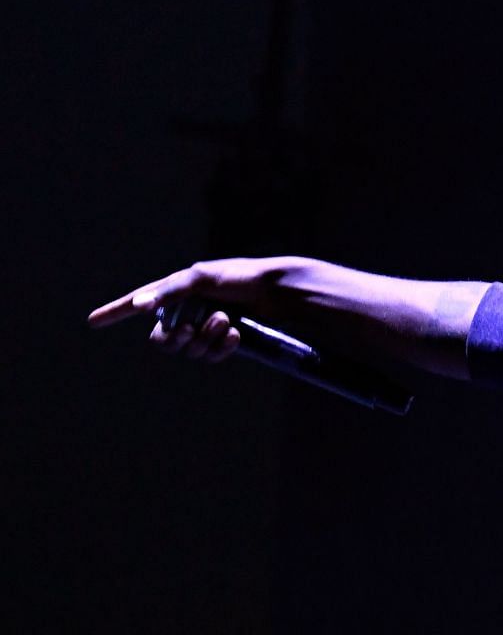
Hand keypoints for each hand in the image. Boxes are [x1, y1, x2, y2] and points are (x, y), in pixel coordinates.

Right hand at [88, 257, 289, 362]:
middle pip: (161, 340)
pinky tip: (234, 335)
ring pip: (188, 350)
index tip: (93, 321)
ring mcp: (205, 327)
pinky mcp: (224, 341)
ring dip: (205, 338)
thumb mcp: (203, 278)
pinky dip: (220, 348)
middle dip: (175, 338)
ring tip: (225, 320)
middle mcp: (187, 310)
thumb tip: (139, 304)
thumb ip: (170, 290)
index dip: (115, 312)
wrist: (277, 291)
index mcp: (177, 290)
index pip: (139, 302)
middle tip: (190, 329)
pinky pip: (210, 356)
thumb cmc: (241, 278)